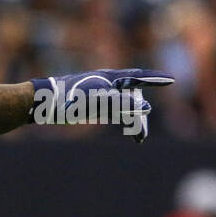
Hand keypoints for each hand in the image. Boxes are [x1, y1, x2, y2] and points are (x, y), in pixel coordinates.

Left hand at [29, 69, 174, 141]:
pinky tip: (130, 133)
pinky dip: (123, 122)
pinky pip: (114, 114)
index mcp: (110, 78)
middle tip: (142, 134)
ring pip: (124, 108)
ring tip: (139, 139)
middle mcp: (107, 85)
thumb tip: (145, 107)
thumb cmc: (69, 97)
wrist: (44, 102)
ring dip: (133, 122)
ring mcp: (100, 96)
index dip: (154, 79)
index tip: (171, 80)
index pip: (137, 77)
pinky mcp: (92, 106)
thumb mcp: (98, 100)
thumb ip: (122, 103)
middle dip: (140, 115)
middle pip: (132, 98)